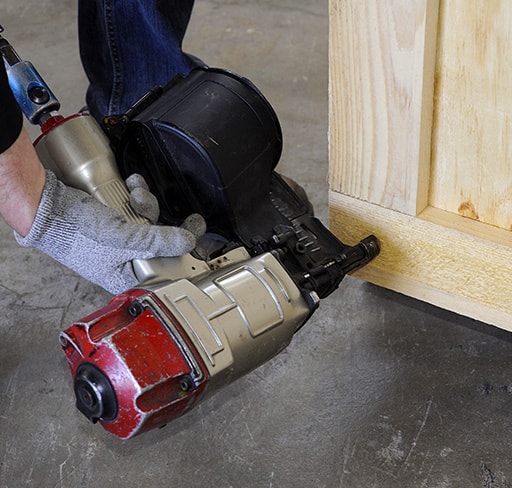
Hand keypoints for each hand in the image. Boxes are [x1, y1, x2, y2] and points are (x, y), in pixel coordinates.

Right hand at [15, 170, 205, 293]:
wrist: (46, 206)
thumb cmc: (75, 232)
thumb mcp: (123, 239)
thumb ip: (157, 242)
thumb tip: (187, 242)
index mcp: (127, 277)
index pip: (165, 269)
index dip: (183, 252)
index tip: (198, 236)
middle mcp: (125, 261)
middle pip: (161, 243)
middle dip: (166, 224)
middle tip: (193, 219)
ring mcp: (120, 239)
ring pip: (149, 222)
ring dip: (148, 204)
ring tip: (137, 194)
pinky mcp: (114, 220)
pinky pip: (135, 208)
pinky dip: (136, 194)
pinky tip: (133, 185)